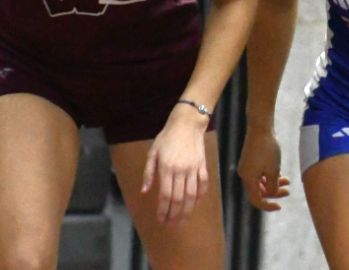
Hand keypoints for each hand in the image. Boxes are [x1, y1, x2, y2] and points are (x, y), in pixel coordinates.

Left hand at [141, 106, 209, 223]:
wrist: (187, 123)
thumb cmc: (167, 137)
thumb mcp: (153, 153)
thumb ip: (148, 173)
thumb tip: (144, 191)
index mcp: (166, 168)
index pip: (165, 195)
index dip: (163, 210)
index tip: (161, 220)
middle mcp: (181, 170)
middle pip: (179, 198)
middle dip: (174, 214)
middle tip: (171, 225)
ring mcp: (193, 168)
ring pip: (192, 195)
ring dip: (187, 210)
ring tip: (183, 221)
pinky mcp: (202, 165)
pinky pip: (203, 185)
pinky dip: (200, 196)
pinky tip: (195, 204)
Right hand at [237, 124, 289, 210]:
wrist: (261, 128)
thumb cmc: (267, 150)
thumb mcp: (273, 171)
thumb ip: (273, 187)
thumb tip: (271, 194)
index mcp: (248, 179)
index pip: (256, 200)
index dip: (267, 206)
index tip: (280, 206)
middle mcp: (245, 175)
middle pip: (259, 191)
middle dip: (274, 193)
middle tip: (288, 191)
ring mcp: (247, 167)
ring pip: (261, 182)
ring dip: (274, 183)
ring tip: (287, 180)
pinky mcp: (251, 159)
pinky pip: (260, 173)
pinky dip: (270, 176)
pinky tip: (280, 173)